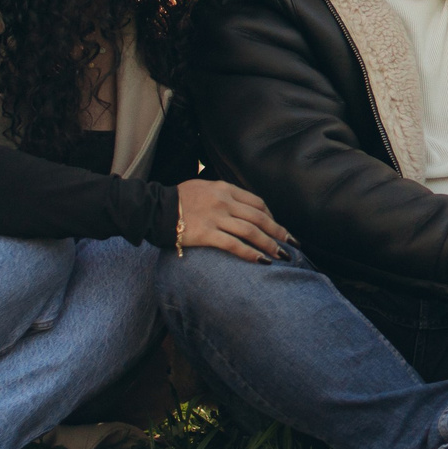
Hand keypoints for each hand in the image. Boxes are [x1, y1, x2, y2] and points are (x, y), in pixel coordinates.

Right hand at [174, 179, 290, 261]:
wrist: (155, 208)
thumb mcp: (203, 186)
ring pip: (251, 231)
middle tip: (292, 244)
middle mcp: (224, 201)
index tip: (278, 227)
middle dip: (279, 232)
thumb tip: (239, 205)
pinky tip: (262, 261)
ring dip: (270, 245)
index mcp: (225, 188)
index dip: (271, 216)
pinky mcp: (206, 234)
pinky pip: (234, 245)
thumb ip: (222, 194)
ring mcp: (216, 217)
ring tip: (282, 256)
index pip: (257, 202)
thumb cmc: (178, 199)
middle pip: (259, 217)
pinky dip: (250, 253)